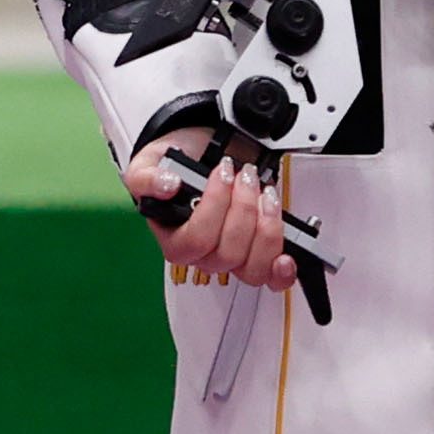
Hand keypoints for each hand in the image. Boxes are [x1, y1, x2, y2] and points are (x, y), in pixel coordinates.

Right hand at [122, 129, 295, 291]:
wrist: (200, 156)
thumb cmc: (176, 168)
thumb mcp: (149, 164)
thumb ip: (147, 177)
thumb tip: (168, 186)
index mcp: (175, 241)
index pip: (195, 241)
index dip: (215, 207)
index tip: (222, 173)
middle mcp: (203, 255)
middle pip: (228, 254)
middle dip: (244, 209)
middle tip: (245, 177)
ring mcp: (232, 256)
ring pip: (251, 266)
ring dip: (267, 228)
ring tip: (266, 195)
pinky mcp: (256, 252)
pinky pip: (268, 277)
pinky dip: (280, 271)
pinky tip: (286, 257)